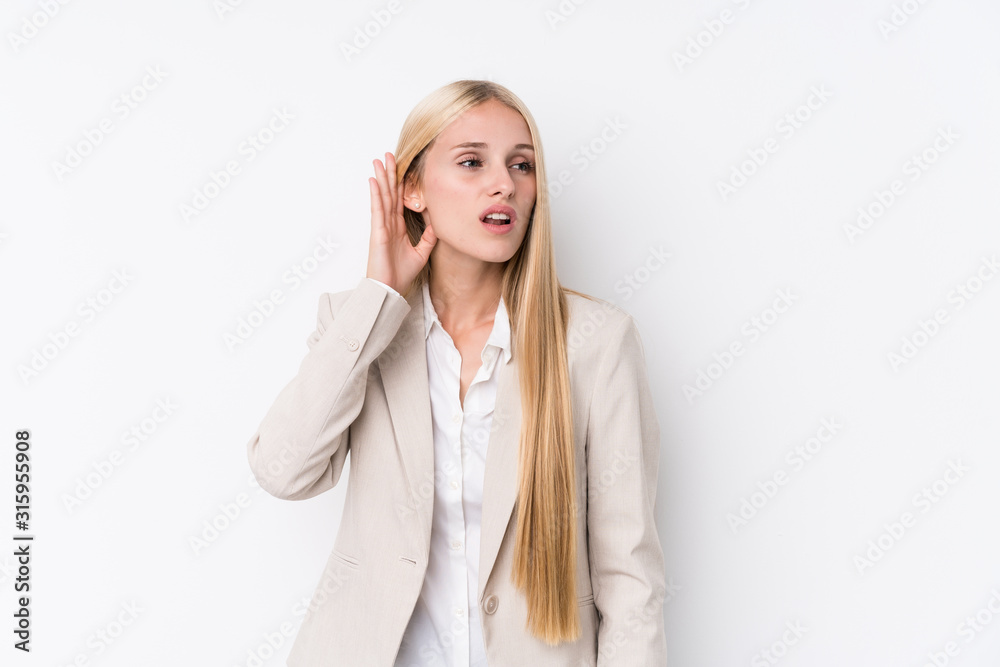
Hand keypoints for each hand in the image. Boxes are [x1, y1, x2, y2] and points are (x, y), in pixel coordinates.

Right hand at [365, 152, 436, 292]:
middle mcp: (389, 223)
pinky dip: (376, 194)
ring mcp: (382, 226)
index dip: (400, 183)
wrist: (390, 288)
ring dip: (381, 178)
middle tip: (390, 155)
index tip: (402, 167)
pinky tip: (374, 180)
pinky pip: (377, 209)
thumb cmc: (401, 273)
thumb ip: (429, 237)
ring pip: (383, 196)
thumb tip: (438, 222)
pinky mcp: (378, 232)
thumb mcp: (422, 251)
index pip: (399, 199)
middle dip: (390, 174)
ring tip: (379, 160)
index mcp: (397, 227)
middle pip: (390, 193)